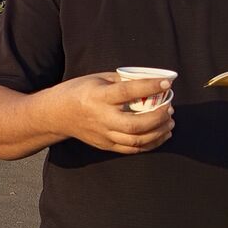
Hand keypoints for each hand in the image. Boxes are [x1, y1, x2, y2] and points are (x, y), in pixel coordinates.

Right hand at [48, 72, 173, 154]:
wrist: (57, 114)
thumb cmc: (79, 91)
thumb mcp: (97, 78)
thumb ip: (122, 80)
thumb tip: (150, 81)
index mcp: (98, 97)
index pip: (127, 92)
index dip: (148, 87)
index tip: (166, 83)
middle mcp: (101, 118)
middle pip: (134, 124)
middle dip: (158, 117)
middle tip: (170, 108)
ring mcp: (103, 134)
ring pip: (136, 140)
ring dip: (158, 132)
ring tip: (170, 122)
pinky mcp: (105, 145)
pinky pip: (132, 149)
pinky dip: (151, 143)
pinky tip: (162, 134)